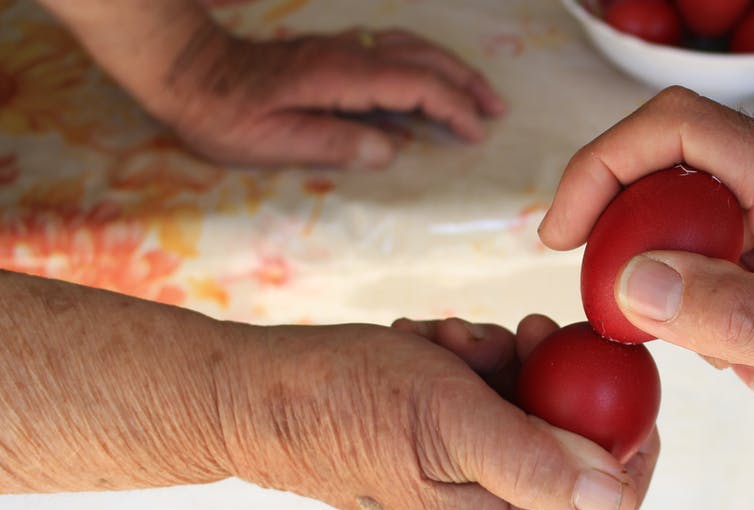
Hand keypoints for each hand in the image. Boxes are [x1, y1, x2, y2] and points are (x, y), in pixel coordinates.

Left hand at [151, 25, 505, 167]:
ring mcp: (341, 46)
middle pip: (423, 58)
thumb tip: (389, 151)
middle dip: (465, 82)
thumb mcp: (272, 142)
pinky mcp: (333, 50)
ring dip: (450, 67)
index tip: (475, 133)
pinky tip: (430, 74)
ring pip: (411, 45)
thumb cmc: (224, 114)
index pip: (414, 84)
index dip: (451, 107)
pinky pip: (394, 46)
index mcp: (339, 76)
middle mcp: (347, 53)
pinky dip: (425, 60)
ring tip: (477, 91)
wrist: (188, 72)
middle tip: (496, 109)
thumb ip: (334, 143)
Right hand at [222, 316, 657, 509]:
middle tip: (527, 333)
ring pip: (529, 410)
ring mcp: (462, 483)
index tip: (626, 376)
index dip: (633, 443)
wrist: (257, 394)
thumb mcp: (449, 422)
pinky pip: (488, 398)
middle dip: (553, 380)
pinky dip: (470, 362)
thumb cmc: (343, 404)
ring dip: (504, 361)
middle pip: (570, 448)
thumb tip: (615, 494)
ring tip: (454, 341)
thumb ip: (536, 463)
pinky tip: (433, 344)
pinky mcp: (441, 449)